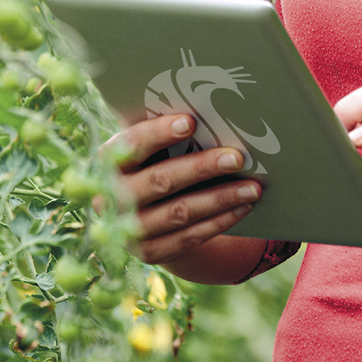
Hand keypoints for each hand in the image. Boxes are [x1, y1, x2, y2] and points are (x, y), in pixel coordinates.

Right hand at [105, 113, 262, 264]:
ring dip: (220, 198)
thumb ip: (169, 129)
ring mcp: (129, 230)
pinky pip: (189, 236)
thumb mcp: (153, 144)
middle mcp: (111, 199)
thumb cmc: (157, 158)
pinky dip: (220, 221)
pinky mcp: (149, 252)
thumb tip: (215, 109)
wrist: (144, 210)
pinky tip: (244, 207)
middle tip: (238, 157)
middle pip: (160, 181)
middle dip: (202, 168)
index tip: (191, 122)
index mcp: (108, 162)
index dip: (158, 133)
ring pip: (179, 212)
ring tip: (253, 187)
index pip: (131, 145)